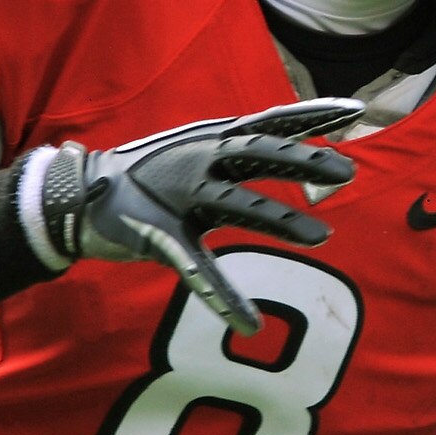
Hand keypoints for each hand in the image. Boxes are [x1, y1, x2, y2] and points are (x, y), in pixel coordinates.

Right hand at [22, 99, 360, 333]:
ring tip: (322, 238)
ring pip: (239, 206)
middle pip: (259, 155)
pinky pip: (197, 271)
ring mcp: (182, 197)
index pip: (270, 121)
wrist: (81, 195)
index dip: (311, 115)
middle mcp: (201, 160)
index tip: (354, 111)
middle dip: (302, 162)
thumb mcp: (199, 151)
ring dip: (280, 222)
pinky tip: (248, 323)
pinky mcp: (163, 237)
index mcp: (214, 140)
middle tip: (346, 172)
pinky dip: (223, 299)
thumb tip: (288, 139)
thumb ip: (243, 151)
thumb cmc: (151, 173)